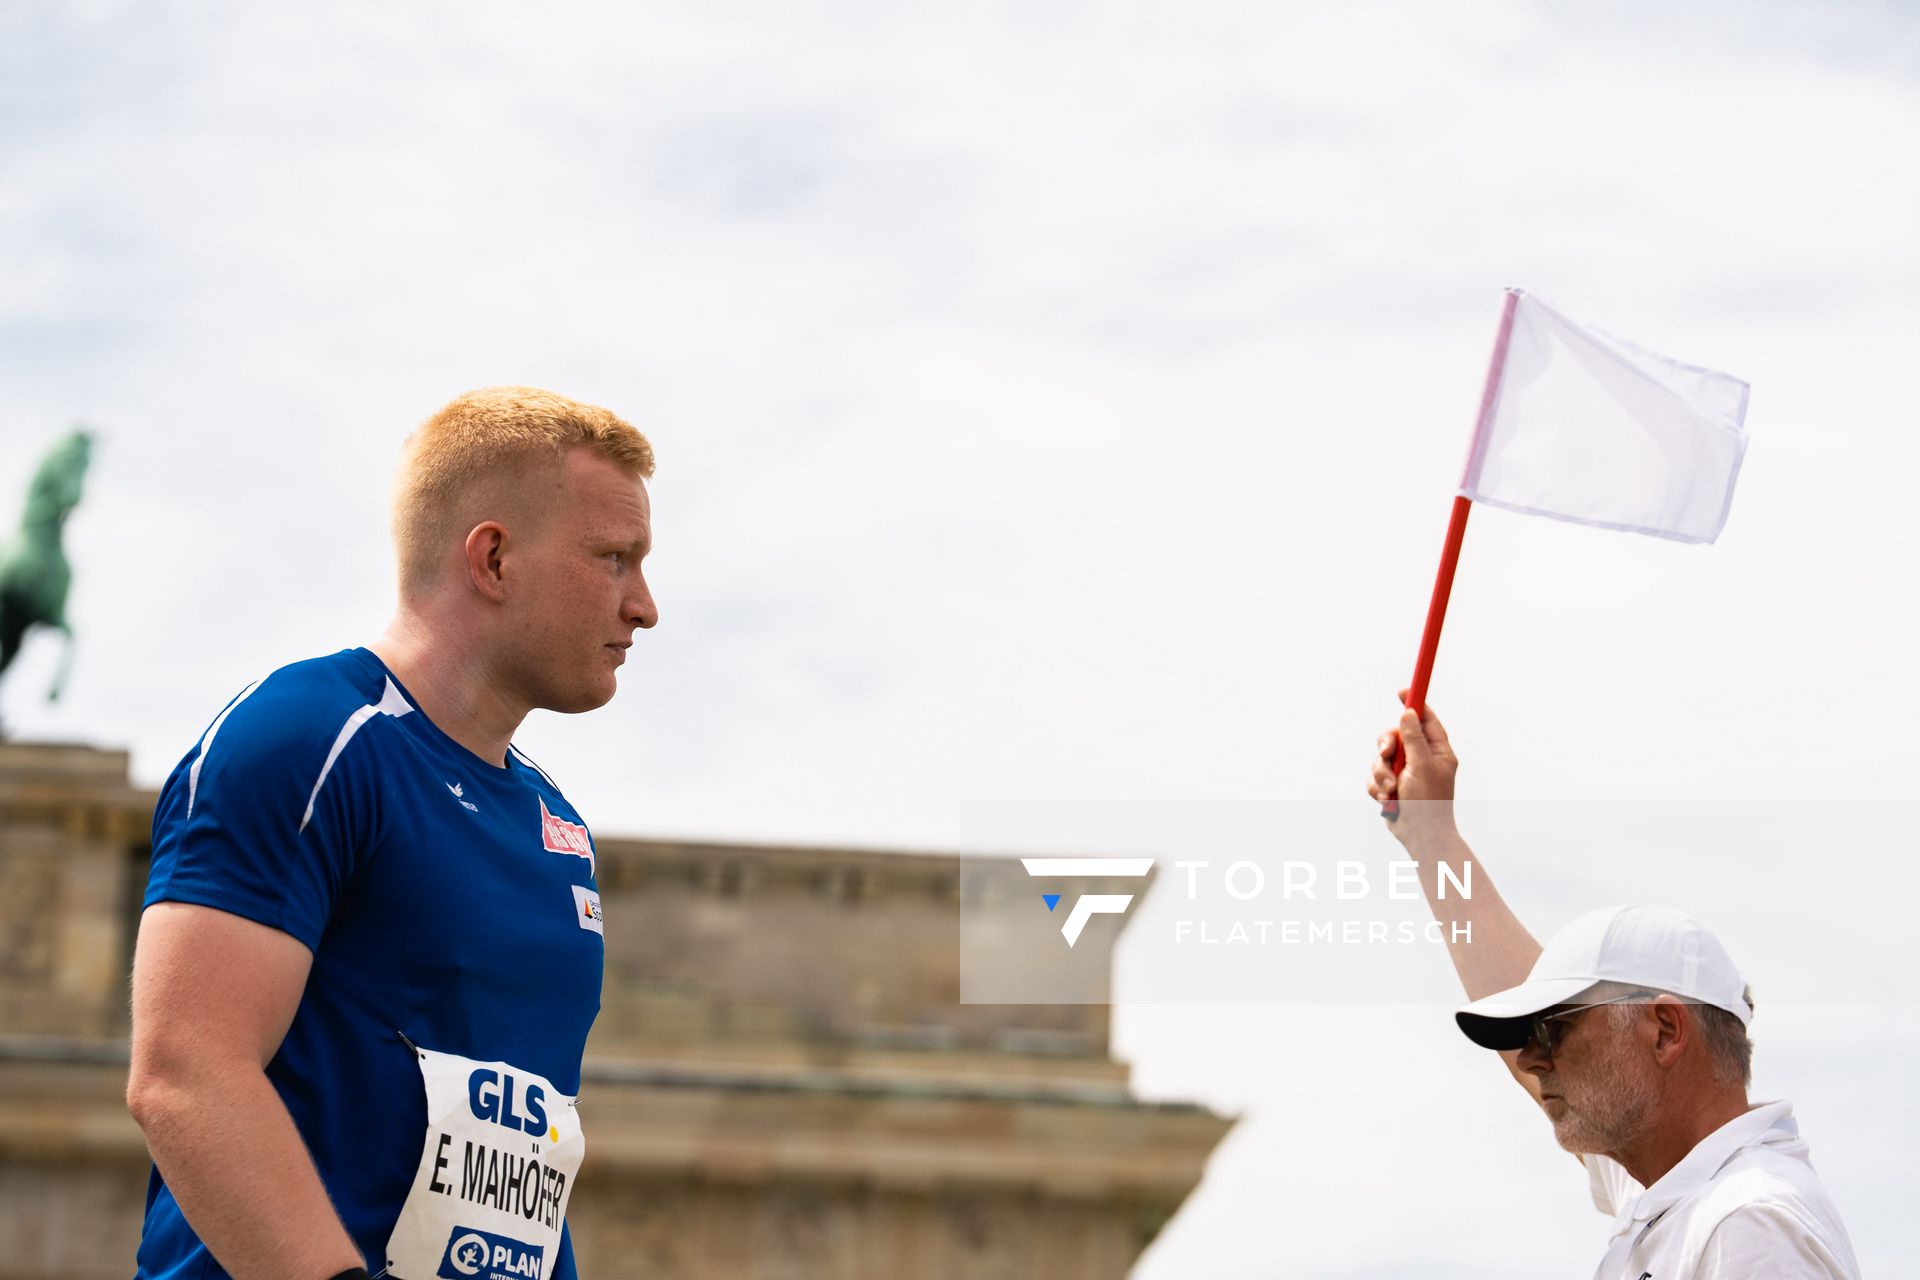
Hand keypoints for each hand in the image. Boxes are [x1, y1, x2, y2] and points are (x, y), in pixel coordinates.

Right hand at [1369, 690, 1458, 845]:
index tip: (1402, 691)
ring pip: (1381, 758)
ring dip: (1381, 773)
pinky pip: (1375, 776)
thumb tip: (1408, 713)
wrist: (1419, 835)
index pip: (1426, 720)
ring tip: (1391, 790)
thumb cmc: (1428, 801)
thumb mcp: (1422, 765)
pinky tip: (1388, 800)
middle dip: (1387, 746)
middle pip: (1396, 736)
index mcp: (1438, 752)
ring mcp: (1405, 773)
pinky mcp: (1391, 786)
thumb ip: (1414, 737)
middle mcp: (1421, 759)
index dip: (1414, 704)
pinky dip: (1378, 787)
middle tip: (1386, 753)